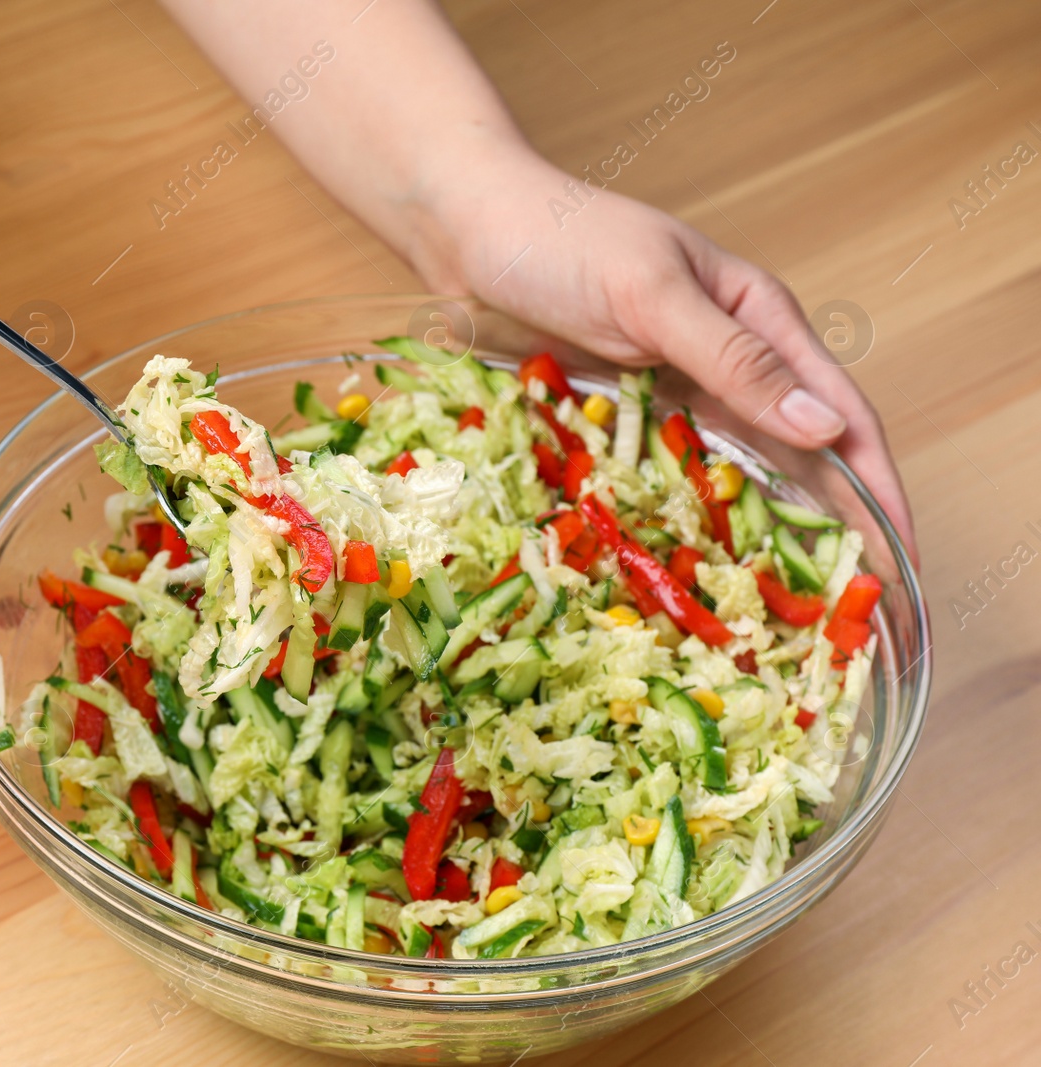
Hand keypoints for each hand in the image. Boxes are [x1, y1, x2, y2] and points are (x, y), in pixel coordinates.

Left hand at [420, 144, 915, 560]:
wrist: (466, 227)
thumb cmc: (556, 239)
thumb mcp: (651, 294)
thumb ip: (735, 360)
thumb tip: (824, 430)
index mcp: (761, 318)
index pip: (843, 416)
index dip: (878, 491)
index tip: (902, 562)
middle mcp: (731, 358)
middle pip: (803, 456)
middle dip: (837, 530)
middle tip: (860, 613)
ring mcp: (676, 388)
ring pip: (742, 472)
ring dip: (771, 534)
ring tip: (795, 607)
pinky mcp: (625, 411)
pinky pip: (673, 472)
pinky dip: (698, 516)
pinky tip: (708, 564)